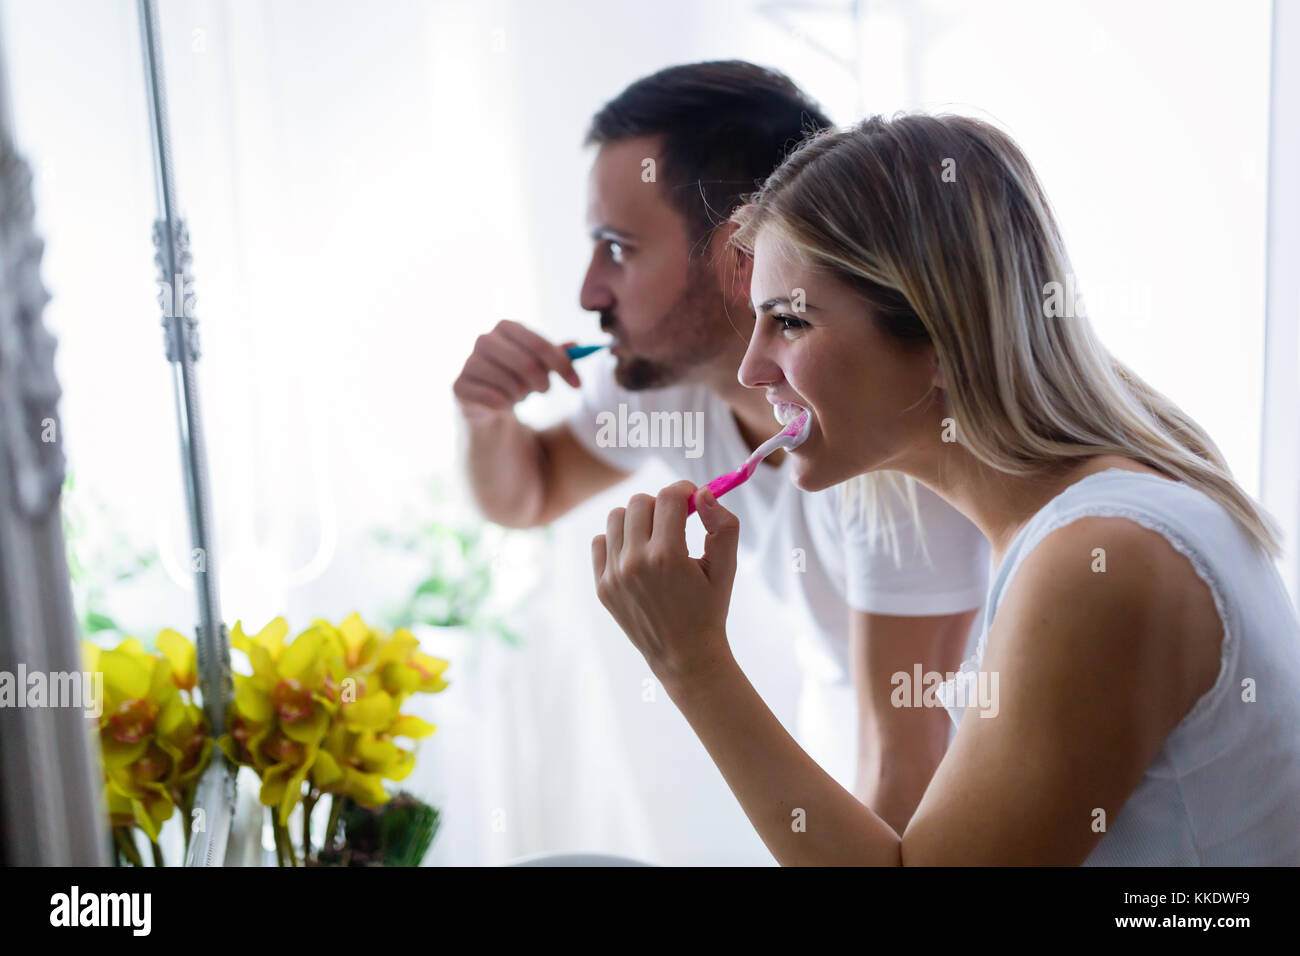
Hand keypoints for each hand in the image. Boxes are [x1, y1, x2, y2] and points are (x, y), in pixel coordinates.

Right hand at [453, 319, 580, 423]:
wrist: (486, 401)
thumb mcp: (541, 362)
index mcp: (506, 327)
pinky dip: (507, 407)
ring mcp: (469, 362)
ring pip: (512, 385)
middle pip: (526, 365)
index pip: (539, 345)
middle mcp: (484, 340)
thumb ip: (558, 354)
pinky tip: (504, 405)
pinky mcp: (459, 386)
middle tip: (545, 390)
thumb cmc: (517, 375)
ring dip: (523, 395)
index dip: (562, 366)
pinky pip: (495, 400)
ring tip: (519, 394)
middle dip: (543, 383)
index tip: (578, 385)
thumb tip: (575, 345)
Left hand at [591, 480, 740, 690]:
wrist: (684, 655)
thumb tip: (703, 493)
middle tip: (675, 523)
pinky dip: (617, 541)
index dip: (683, 490)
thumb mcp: (727, 567)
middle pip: (640, 502)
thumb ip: (723, 525)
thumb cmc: (709, 608)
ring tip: (655, 539)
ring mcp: (614, 575)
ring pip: (616, 517)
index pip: (668, 496)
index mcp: (668, 555)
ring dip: (637, 520)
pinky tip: (637, 556)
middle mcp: (635, 562)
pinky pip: (599, 541)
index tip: (692, 500)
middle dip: (661, 505)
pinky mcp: (601, 586)